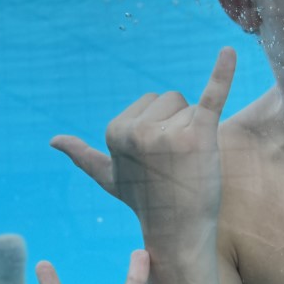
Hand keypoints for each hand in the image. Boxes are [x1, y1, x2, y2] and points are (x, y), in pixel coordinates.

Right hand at [50, 49, 235, 237]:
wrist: (178, 232)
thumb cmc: (145, 202)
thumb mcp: (109, 177)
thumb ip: (82, 156)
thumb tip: (53, 141)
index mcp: (115, 130)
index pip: (152, 102)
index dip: (161, 128)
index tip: (157, 160)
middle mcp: (138, 130)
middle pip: (172, 100)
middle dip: (179, 125)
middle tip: (176, 162)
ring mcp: (167, 133)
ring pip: (192, 106)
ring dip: (196, 131)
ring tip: (190, 163)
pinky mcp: (199, 136)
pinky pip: (213, 95)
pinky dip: (223, 73)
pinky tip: (229, 51)